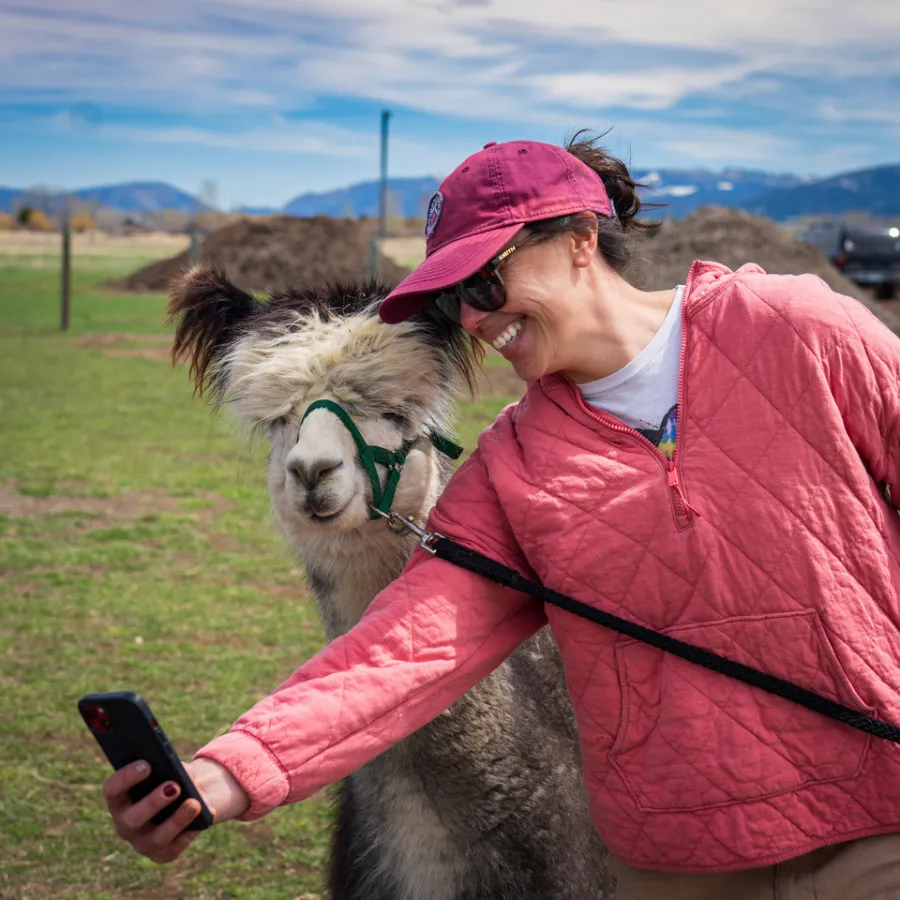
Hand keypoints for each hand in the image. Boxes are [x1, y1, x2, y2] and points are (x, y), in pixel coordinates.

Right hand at [103, 757, 249, 863]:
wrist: (189, 794)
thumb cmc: (173, 776)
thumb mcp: (172, 767)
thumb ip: (172, 767)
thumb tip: (181, 774)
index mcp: (119, 798)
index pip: (112, 789)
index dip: (126, 777)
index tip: (146, 764)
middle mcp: (124, 824)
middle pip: (131, 819)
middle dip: (153, 803)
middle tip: (174, 786)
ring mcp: (140, 842)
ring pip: (155, 838)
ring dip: (176, 820)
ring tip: (194, 803)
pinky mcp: (159, 854)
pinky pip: (172, 850)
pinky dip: (188, 833)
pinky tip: (203, 819)